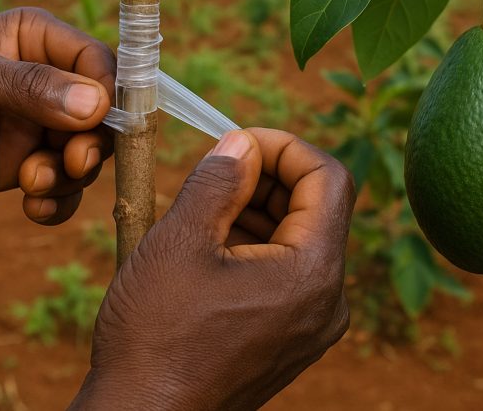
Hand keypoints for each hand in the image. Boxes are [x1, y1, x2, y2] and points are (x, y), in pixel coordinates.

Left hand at [0, 7, 114, 224]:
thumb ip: (28, 87)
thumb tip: (95, 104)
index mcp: (33, 39)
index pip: (95, 60)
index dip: (108, 92)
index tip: (98, 122)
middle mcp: (43, 80)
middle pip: (101, 112)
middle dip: (93, 142)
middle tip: (73, 164)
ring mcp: (34, 125)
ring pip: (86, 153)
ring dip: (71, 176)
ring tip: (33, 184)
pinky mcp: (21, 166)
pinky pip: (61, 187)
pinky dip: (58, 202)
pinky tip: (34, 208)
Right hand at [72, 128, 355, 409]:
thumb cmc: (155, 337)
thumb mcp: (180, 242)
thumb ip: (219, 181)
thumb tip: (242, 143)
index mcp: (312, 273)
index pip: (328, 178)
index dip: (284, 146)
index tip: (237, 142)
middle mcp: (327, 301)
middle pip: (317, 207)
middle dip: (267, 177)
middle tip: (213, 170)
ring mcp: (311, 325)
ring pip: (299, 239)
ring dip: (257, 209)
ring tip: (202, 209)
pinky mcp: (290, 339)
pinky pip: (286, 274)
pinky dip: (254, 245)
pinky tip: (207, 245)